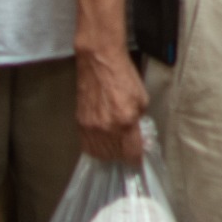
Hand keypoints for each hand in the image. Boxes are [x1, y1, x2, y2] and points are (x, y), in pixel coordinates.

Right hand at [76, 43, 148, 162]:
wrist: (99, 62)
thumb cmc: (124, 77)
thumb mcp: (142, 99)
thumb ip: (140, 120)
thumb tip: (139, 136)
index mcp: (125, 121)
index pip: (131, 152)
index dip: (137, 158)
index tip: (139, 159)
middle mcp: (106, 128)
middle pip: (115, 156)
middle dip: (123, 156)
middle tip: (128, 153)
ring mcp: (90, 127)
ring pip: (99, 154)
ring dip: (109, 155)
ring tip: (115, 151)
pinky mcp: (80, 123)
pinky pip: (87, 145)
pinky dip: (95, 149)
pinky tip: (102, 145)